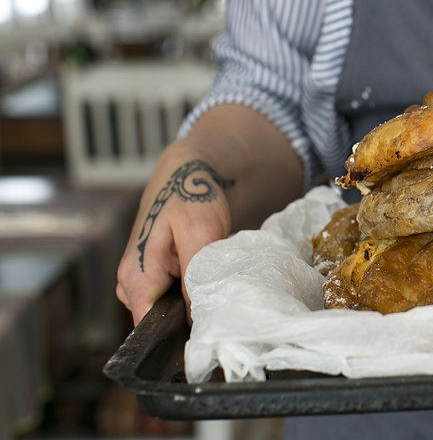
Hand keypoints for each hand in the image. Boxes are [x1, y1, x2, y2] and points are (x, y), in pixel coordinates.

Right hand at [116, 159, 233, 324]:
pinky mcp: (152, 278)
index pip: (146, 328)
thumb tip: (195, 319)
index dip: (174, 338)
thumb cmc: (192, 198)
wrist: (186, 176)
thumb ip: (195, 278)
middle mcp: (129, 283)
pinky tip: (207, 287)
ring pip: (165, 313)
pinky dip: (189, 297)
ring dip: (190, 308)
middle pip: (156, 323)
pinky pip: (169, 301)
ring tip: (216, 294)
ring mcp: (139, 282)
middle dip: (186, 324)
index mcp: (135, 275)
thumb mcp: (201, 235)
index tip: (203, 341)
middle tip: (218, 313)